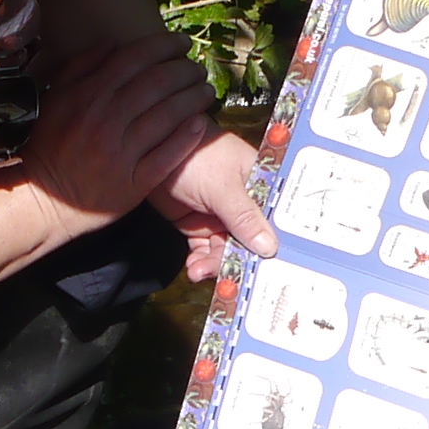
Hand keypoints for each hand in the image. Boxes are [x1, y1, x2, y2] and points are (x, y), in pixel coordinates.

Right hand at [20, 29, 226, 240]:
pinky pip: (168, 156)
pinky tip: (200, 124)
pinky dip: (188, 138)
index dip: (164, 45)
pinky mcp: (133, 183)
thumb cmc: (50, 146)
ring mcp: (121, 152)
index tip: (182, 43)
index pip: (135, 59)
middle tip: (198, 68)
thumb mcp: (55, 99)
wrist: (41, 201)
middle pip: (157, 83)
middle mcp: (106, 120)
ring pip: (168, 116)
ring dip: (193, 99)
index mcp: (88, 95)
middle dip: (185, 70)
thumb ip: (81, 67)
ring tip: (206, 91)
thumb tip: (113, 42)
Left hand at [153, 126, 276, 281]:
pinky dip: (201, 262)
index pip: (277, 219)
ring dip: (216, 264)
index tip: (275, 268)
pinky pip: (206, 250)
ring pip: (228, 248)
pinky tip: (194, 269)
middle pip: (253, 240)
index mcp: (261, 185)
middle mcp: (245, 203)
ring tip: (200, 272)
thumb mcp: (222, 186)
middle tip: (232, 279)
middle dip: (242, 260)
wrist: (150, 149)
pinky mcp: (199, 225)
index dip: (278, 243)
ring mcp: (221, 215)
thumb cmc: (194, 154)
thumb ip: (244, 217)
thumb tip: (270, 247)